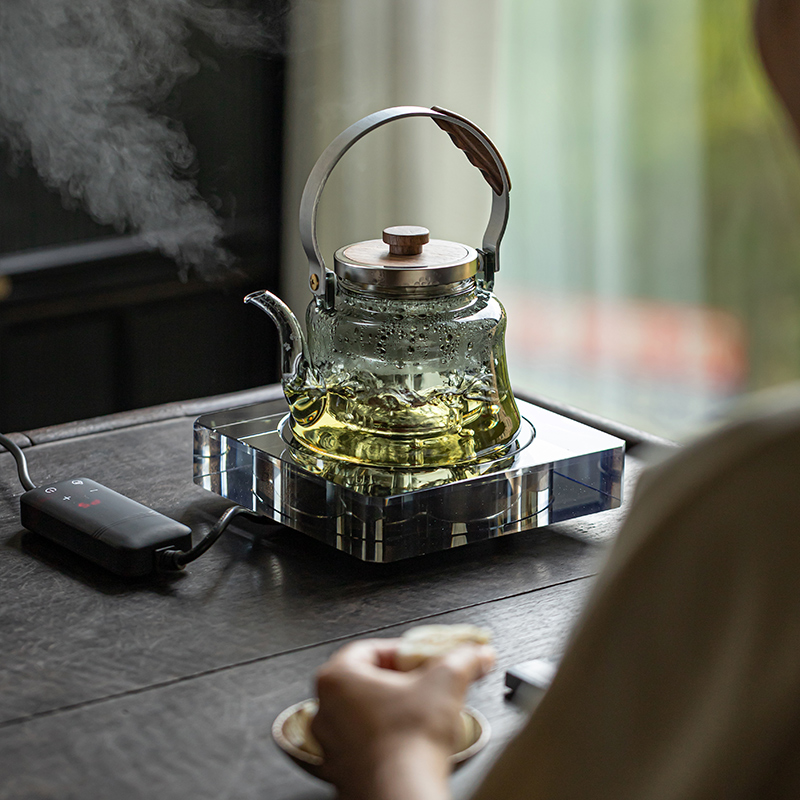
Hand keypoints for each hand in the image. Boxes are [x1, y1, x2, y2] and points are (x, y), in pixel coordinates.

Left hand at [311, 638, 494, 799]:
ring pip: (367, 714)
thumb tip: (475, 652)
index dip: (406, 651)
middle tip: (427, 683)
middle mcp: (327, 710)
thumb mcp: (445, 681)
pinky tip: (412, 741)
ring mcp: (333, 744)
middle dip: (402, 680)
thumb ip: (462, 658)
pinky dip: (389, 739)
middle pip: (369, 681)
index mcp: (337, 678)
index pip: (373, 649)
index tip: (427, 658)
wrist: (403, 793)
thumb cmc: (408, 740)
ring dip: (395, 710)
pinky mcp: (345, 771)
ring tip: (424, 713)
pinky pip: (367, 744)